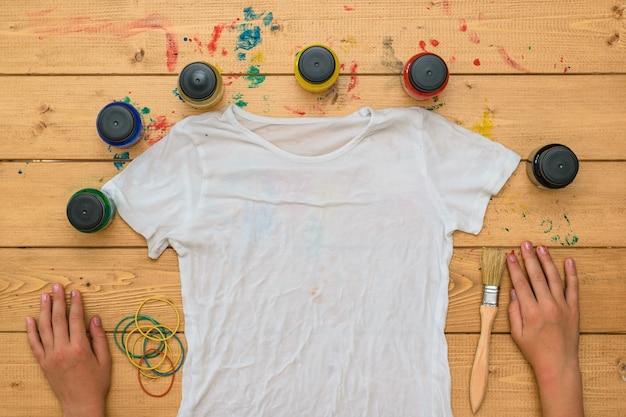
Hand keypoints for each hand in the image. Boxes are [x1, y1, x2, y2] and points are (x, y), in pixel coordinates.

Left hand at [25, 283, 110, 416]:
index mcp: (80, 348)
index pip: (76, 319)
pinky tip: (30, 319)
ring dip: (44, 310)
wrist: (80, 405)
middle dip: (58, 301)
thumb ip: (98, 338)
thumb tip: (94, 318)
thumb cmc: (96, 383)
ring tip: (44, 296)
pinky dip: (31, 331)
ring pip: (45, 328)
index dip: (76, 303)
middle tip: (57, 286)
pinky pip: (34, 344)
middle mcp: (62, 350)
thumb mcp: (105, 360)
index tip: (75, 291)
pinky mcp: (43, 363)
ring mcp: (50, 356)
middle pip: (58, 319)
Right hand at [506, 241, 582, 416]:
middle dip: (529, 258)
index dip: (514, 268)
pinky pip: (573, 288)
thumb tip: (513, 292)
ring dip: (547, 261)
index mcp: (531, 311)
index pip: (520, 283)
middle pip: (536, 276)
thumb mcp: (517, 333)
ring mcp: (562, 306)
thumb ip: (514, 311)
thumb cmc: (535, 351)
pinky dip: (571, 274)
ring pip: (554, 278)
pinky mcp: (574, 309)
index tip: (509, 256)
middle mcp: (547, 305)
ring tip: (541, 248)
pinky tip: (568, 262)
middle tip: (525, 244)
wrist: (558, 364)